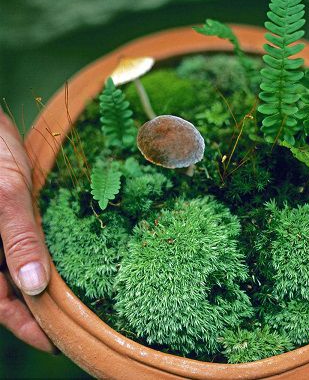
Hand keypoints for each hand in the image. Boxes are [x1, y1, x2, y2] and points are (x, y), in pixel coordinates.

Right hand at [0, 110, 53, 351]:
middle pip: (9, 291)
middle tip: (74, 325)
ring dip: (43, 287)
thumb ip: (18, 236)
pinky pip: (25, 248)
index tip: (56, 343)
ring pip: (19, 272)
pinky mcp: (13, 220)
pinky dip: (43, 260)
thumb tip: (34, 283)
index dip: (25, 325)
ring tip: (75, 300)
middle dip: (38, 311)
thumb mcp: (7, 192)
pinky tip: (65, 264)